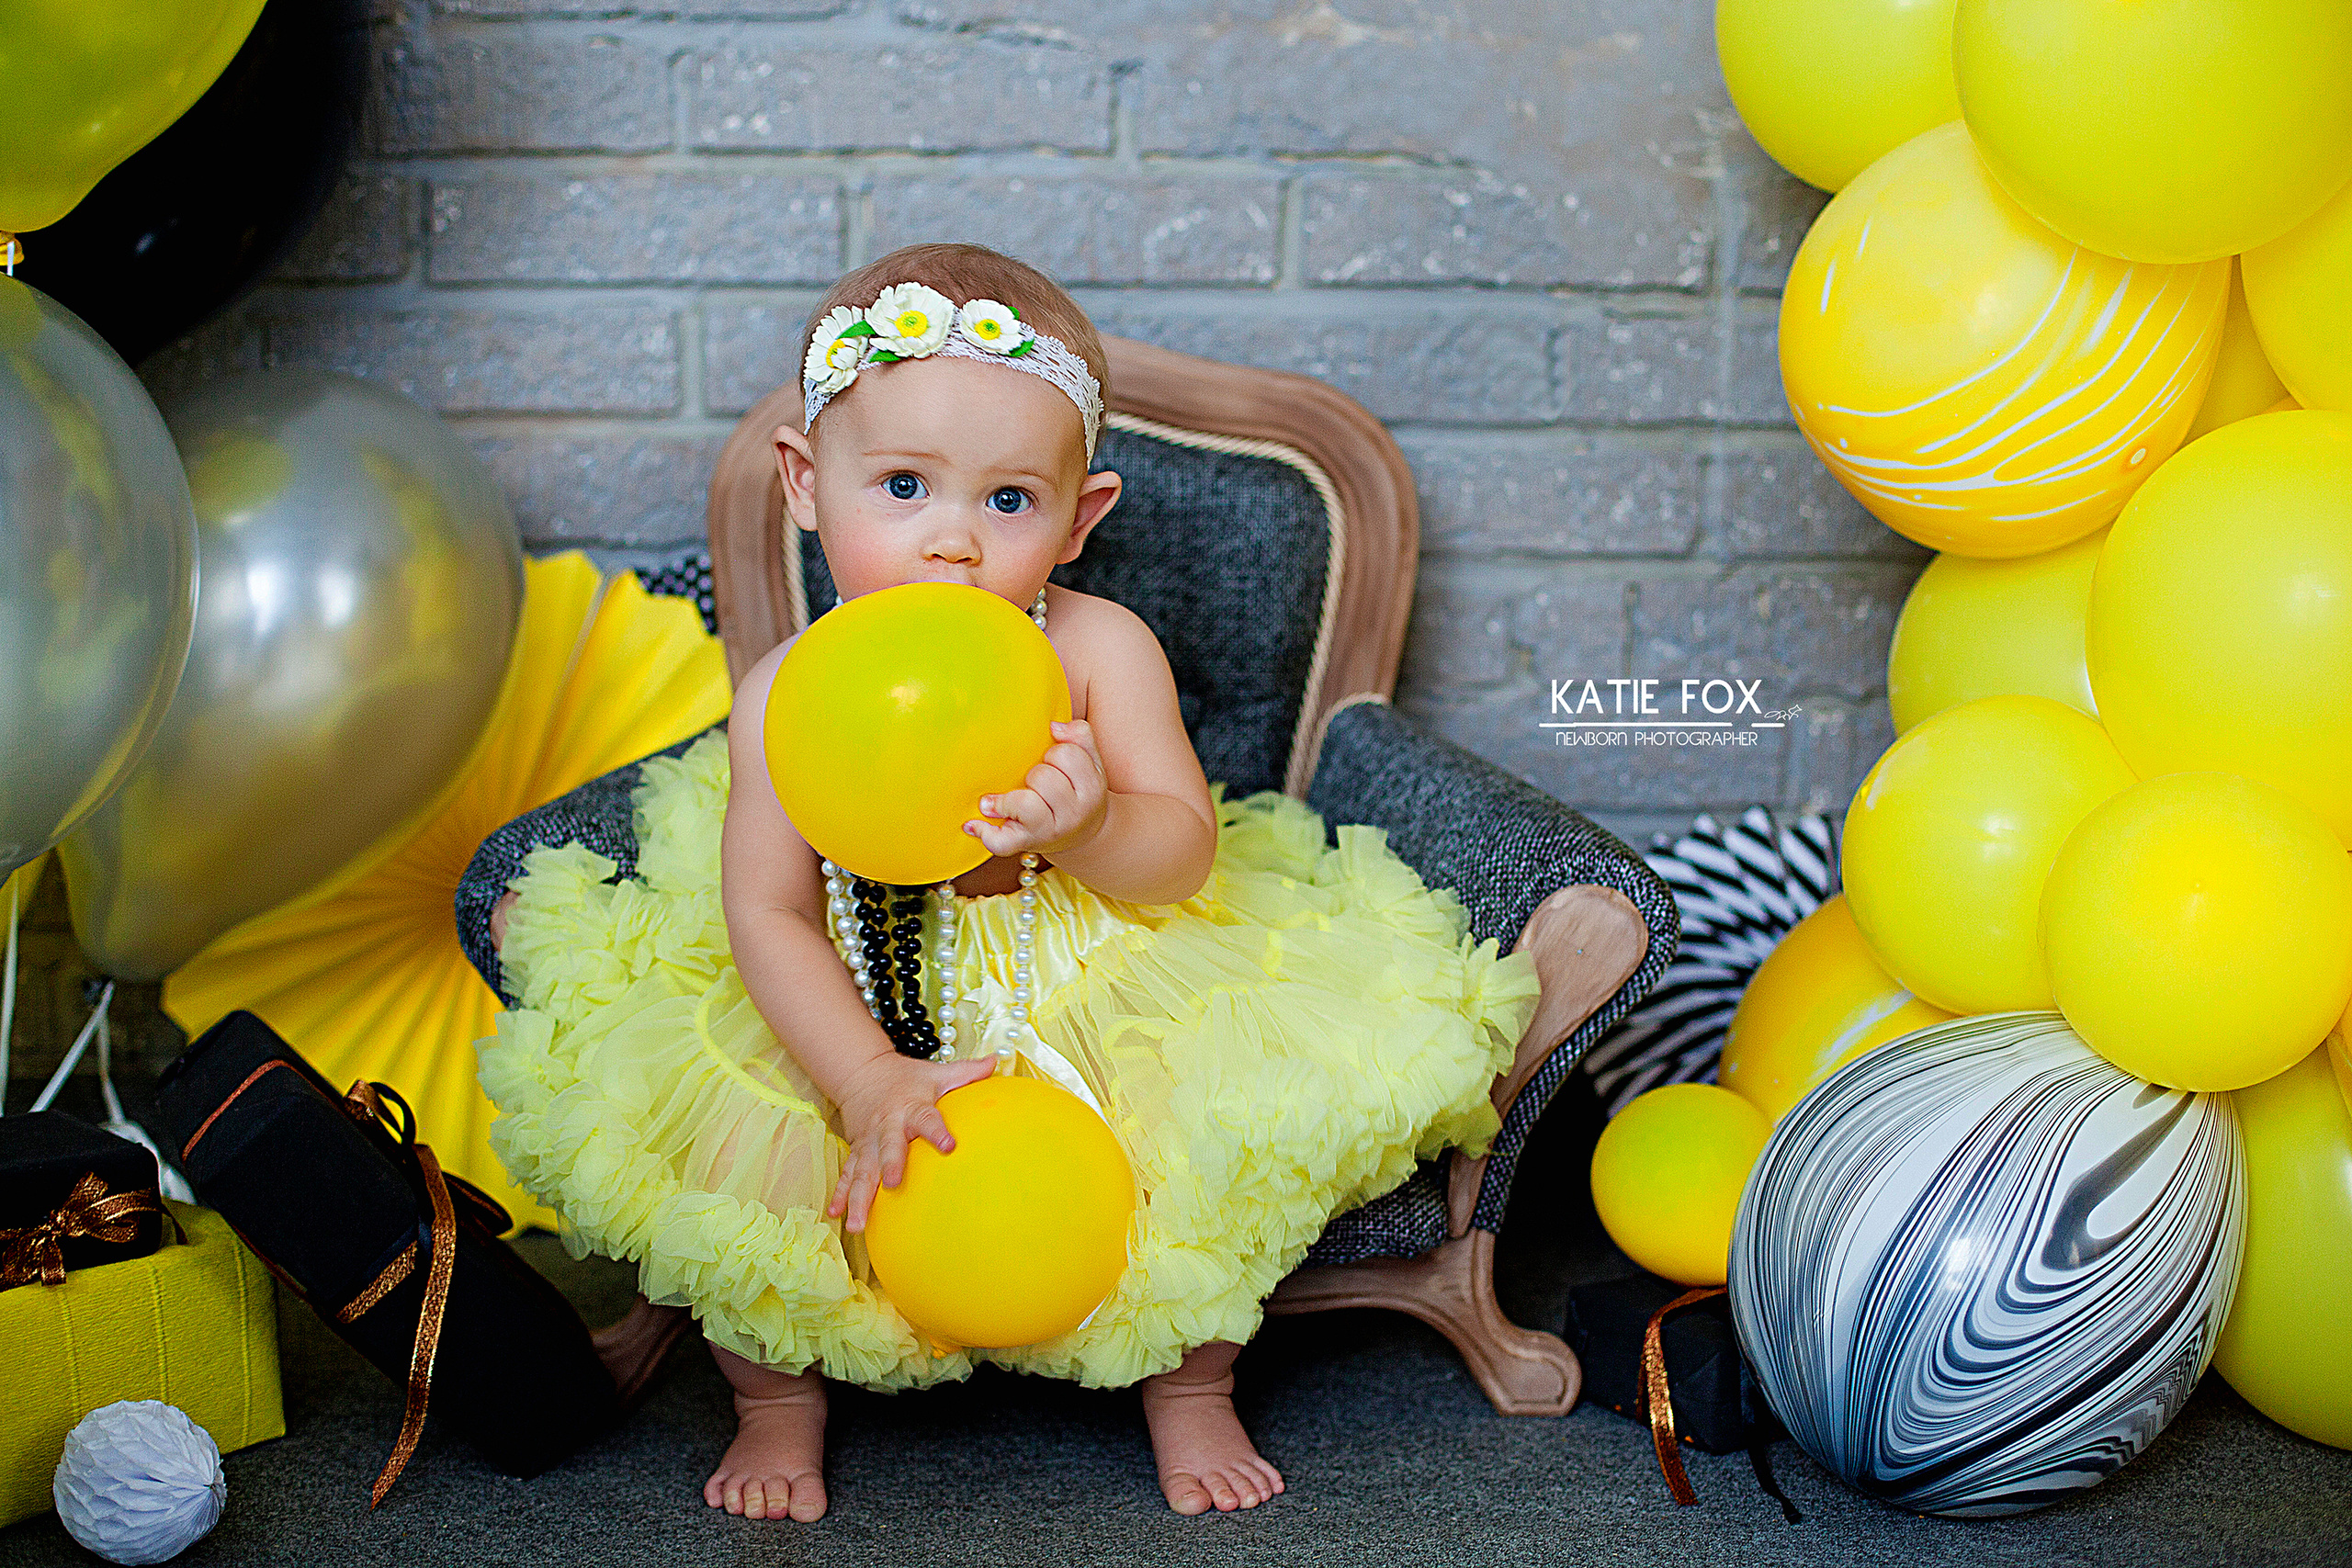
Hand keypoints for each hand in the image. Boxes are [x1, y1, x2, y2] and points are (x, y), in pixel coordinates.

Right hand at [827, 1051, 999, 1232]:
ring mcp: (869, 1143)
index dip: (937, 1131)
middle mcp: (888, 1126)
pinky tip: (837, 1214)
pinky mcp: (857, 1153)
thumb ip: (966, 1073)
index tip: (949, 1145)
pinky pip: (847, 1175)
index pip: (927, 1118)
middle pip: (889, 1147)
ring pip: (863, 1171)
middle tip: (895, 1183)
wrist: (864, 1073)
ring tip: (857, 1222)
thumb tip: (995, 1063)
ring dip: (859, 1196)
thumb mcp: (937, 1073)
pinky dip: (840, 1194)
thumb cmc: (908, 1078)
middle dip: (891, 1165)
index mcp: (911, 1108)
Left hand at [966, 719, 1108, 858]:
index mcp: (1091, 787)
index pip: (1067, 754)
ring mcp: (1050, 831)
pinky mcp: (1026, 845)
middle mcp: (1074, 812)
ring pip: (1024, 803)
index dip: (1054, 753)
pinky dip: (985, 832)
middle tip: (1035, 785)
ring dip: (1009, 797)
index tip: (1051, 761)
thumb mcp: (1092, 762)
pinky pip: (1003, 841)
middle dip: (1034, 774)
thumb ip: (1079, 735)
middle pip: (1042, 776)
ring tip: (1005, 799)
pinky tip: (974, 823)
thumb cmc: (1080, 791)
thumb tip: (1053, 727)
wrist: (1085, 836)